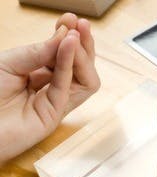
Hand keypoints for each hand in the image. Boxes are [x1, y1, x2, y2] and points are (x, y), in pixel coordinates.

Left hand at [0, 13, 99, 163]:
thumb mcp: (8, 63)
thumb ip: (37, 52)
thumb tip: (65, 37)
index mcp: (38, 76)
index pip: (64, 56)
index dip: (69, 37)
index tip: (70, 19)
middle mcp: (50, 89)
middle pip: (81, 68)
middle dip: (84, 44)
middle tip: (82, 24)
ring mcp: (55, 103)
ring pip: (85, 80)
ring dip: (84, 56)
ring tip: (76, 36)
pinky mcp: (55, 115)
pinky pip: (69, 87)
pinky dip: (70, 64)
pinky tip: (68, 45)